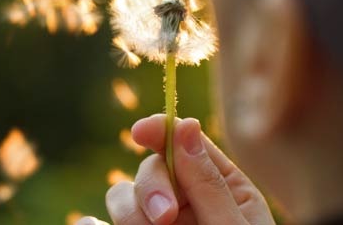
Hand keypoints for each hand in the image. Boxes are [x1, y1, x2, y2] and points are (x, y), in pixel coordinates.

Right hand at [99, 115, 274, 224]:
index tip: (140, 132)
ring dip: (130, 212)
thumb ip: (209, 185)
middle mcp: (184, 200)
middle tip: (165, 218)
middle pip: (149, 169)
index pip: (185, 142)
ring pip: (122, 195)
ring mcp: (156, 223)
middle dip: (150, 187)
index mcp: (220, 187)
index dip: (160, 130)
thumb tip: (185, 126)